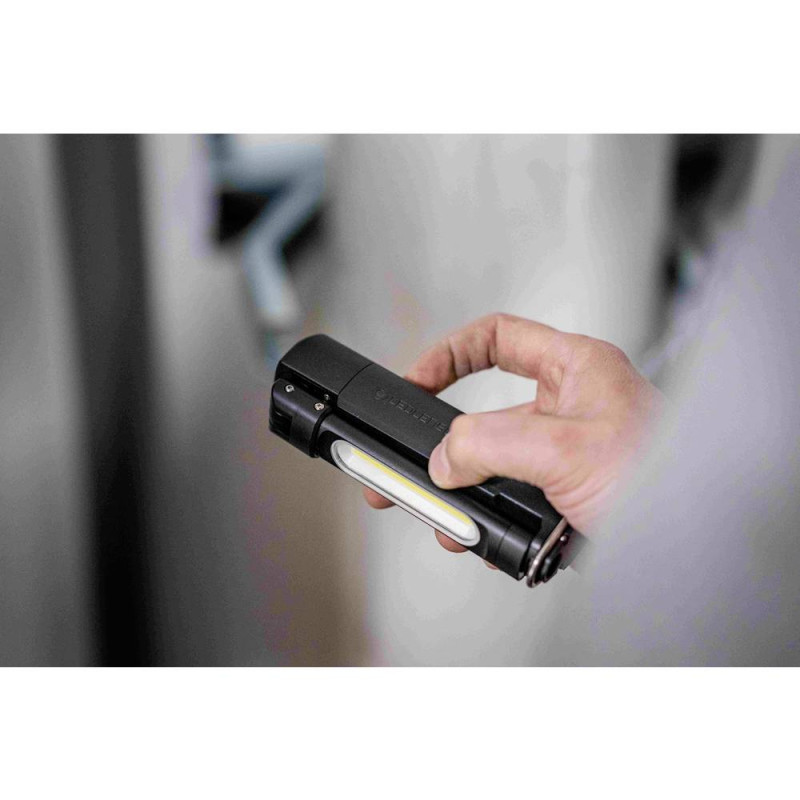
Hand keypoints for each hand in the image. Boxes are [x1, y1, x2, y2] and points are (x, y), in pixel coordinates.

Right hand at [363, 313, 662, 555]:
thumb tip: (444, 458)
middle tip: (418, 465)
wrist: (699, 545)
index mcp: (574, 368)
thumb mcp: (564, 449)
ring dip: (466, 493)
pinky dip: (491, 520)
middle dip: (448, 446)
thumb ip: (490, 446)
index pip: (496, 337)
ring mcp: (564, 450)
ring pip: (495, 463)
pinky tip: (486, 540)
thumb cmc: (665, 476)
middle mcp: (567, 405)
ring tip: (451, 520)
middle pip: (485, 412)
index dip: (449, 353)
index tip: (417, 381)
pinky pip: (512, 498)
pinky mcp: (563, 490)